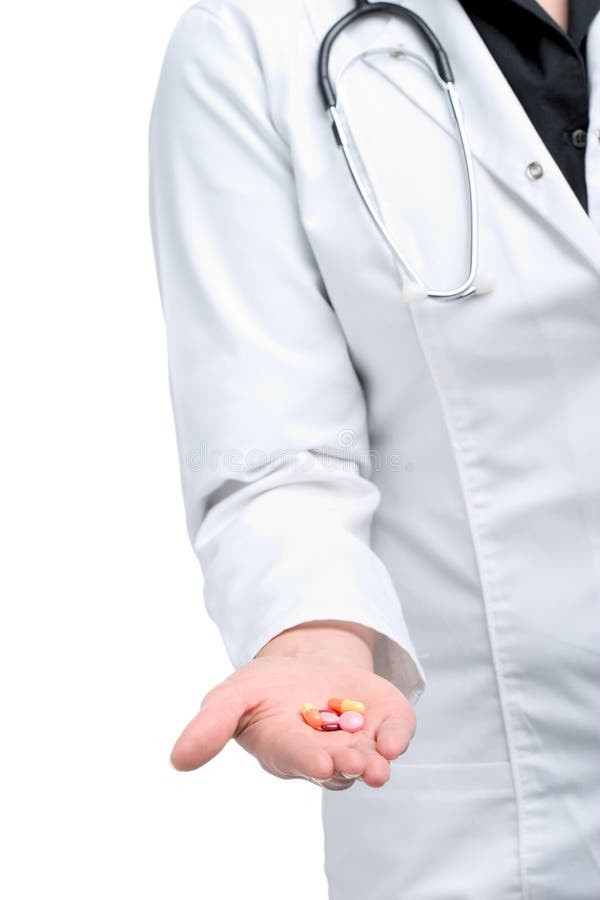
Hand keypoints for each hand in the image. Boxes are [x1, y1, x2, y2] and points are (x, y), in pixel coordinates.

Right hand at [170, 650, 415, 791]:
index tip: (318, 764)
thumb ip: (210, 727)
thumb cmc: (262, 690)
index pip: (296, 759)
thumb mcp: (231, 697)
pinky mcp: (383, 722)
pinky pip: (395, 733)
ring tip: (379, 763)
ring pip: (369, 758)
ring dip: (375, 761)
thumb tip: (177, 760)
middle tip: (356, 764)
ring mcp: (357, 741)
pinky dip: (398, 735)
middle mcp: (324, 754)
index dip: (306, 761)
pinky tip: (395, 737)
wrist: (303, 668)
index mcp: (285, 748)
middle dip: (346, 765)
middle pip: (337, 767)